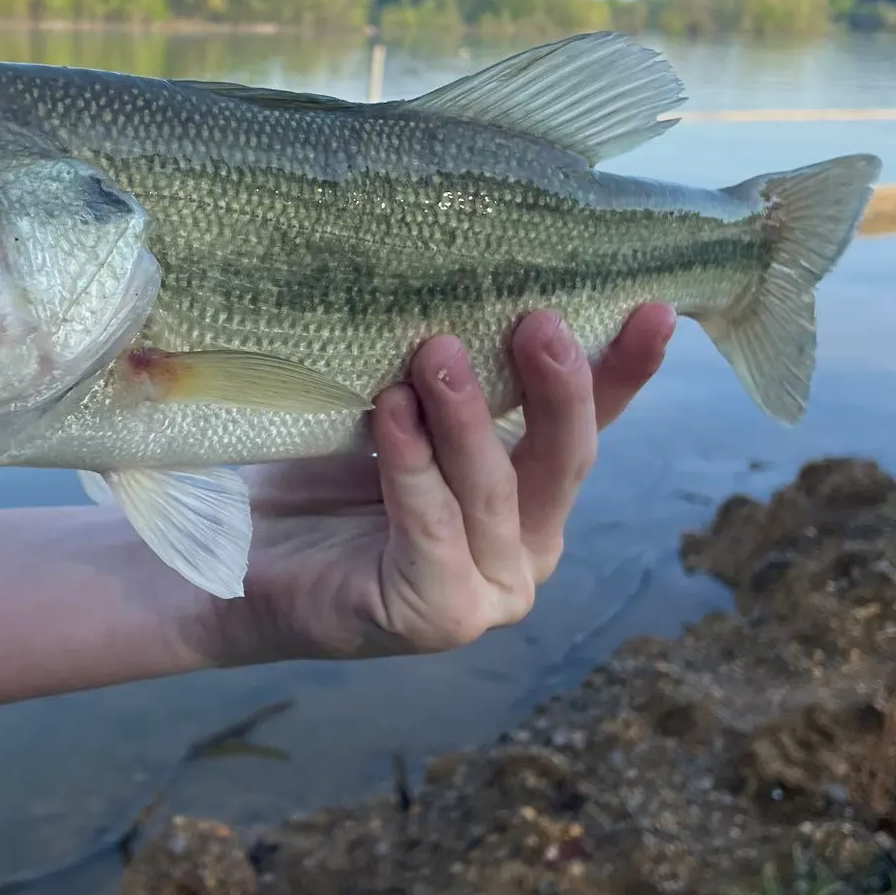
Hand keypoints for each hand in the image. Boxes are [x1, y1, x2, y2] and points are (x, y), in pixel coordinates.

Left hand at [209, 304, 676, 662]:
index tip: (652, 310)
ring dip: (467, 418)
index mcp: (532, 496)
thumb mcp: (399, 411)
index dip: (622, 372)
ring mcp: (490, 589)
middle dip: (557, 389)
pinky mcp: (440, 615)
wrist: (243, 554)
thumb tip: (468, 281)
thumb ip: (447, 377)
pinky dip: (411, 465)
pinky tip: (391, 412)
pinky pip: (430, 526)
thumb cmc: (323, 474)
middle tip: (537, 322)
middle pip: (562, 461)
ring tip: (437, 351)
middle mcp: (527, 545)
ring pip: (493, 491)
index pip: (589, 426)